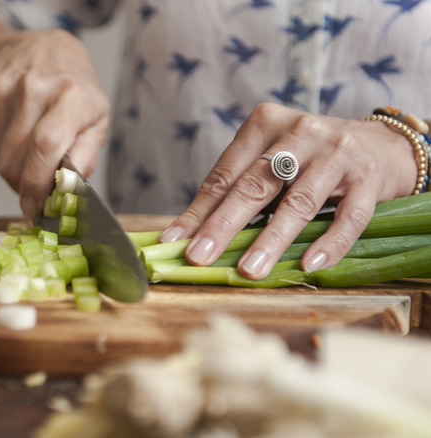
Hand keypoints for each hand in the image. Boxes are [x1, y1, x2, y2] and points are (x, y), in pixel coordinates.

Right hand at [0, 29, 109, 216]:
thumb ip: (86, 156)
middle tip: (35, 191)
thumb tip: (69, 189)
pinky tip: (13, 143)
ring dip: (11, 172)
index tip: (36, 207)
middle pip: (16, 159)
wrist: (43, 48)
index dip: (37, 183)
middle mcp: (34, 87)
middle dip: (24, 187)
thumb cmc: (75, 90)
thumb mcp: (97, 119)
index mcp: (70, 94)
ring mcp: (2, 89)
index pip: (46, 146)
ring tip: (28, 160)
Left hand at [160, 103, 417, 278]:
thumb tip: (190, 235)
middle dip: (224, 225)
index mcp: (265, 124)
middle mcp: (301, 131)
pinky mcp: (369, 177)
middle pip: (255, 185)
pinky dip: (328, 243)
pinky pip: (348, 217)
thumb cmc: (309, 160)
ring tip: (250, 270)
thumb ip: (237, 190)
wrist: (381, 145)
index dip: (198, 210)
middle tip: (200, 256)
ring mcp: (338, 152)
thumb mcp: (270, 163)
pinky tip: (308, 266)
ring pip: (298, 202)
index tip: (174, 241)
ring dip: (271, 240)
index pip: (225, 174)